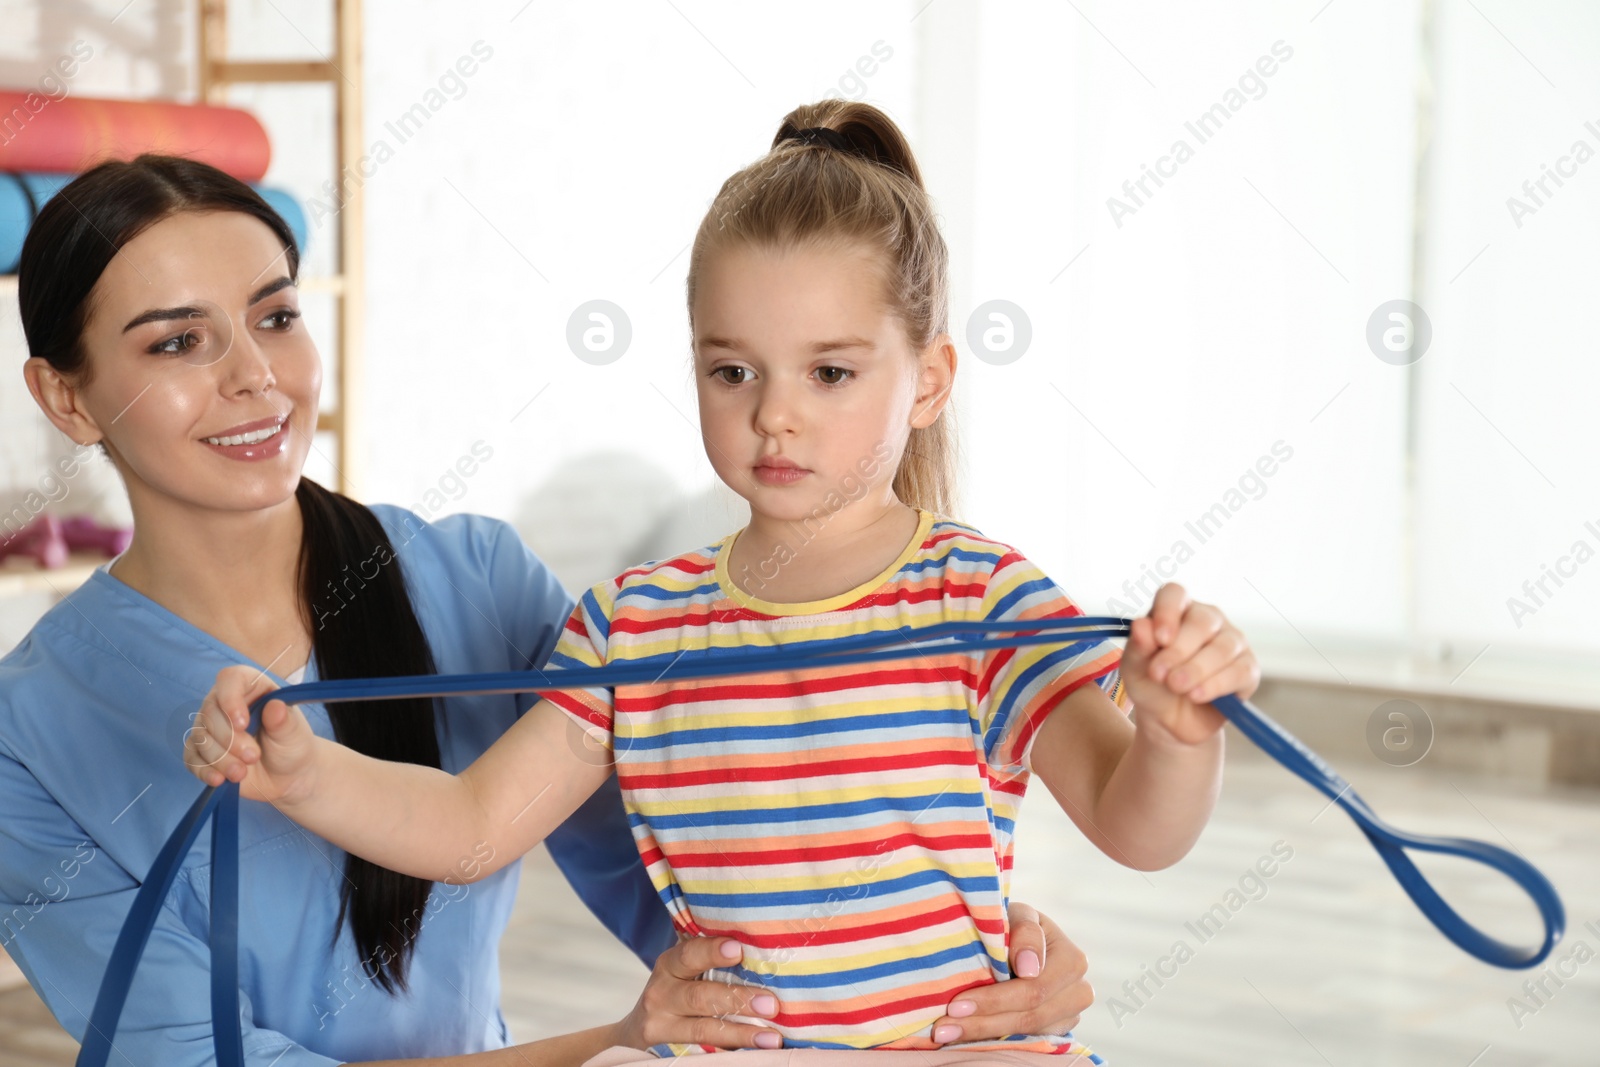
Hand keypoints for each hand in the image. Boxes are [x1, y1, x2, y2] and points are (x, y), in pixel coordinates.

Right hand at [182, 664, 320, 804]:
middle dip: (229, 739)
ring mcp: (211, 728)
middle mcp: (226, 703)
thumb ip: (284, 721)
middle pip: (209, 712)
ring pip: (200, 737)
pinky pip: (191, 758)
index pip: (230, 679)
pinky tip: (218, 780)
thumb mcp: (294, 734)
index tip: (242, 723)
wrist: (287, 776)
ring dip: (220, 758)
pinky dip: (204, 770)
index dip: (231, 699)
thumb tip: (275, 706)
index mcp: (251, 688)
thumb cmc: (292, 746)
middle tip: (253, 756)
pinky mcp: (202, 752)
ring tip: (242, 772)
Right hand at [611, 936, 782, 1050]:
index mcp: (670, 965)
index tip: (738, 949)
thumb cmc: (675, 990)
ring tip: (772, 1036)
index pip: (690, 954)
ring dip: (740, 1033)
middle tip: (771, 1004)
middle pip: (699, 996)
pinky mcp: (667, 1051)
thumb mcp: (682, 970)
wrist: (637, 1030)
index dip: (712, 951)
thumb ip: (709, 959)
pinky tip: (754, 1052)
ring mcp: (661, 1025)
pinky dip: (729, 1051)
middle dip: (737, 999)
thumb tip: (762, 950)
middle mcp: (661, 993)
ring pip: (702, 1030)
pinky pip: (701, 1051)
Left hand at [928, 901, 1092, 1045]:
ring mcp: (1070, 1014)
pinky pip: (1026, 1040)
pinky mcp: (1057, 1030)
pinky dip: (993, 1038)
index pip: (1032, 989)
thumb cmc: (1015, 924)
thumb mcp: (1018, 915)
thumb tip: (1029, 968)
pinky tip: (963, 1036)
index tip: (956, 1004)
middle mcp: (1079, 991)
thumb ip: (1025, 932)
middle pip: (1029, 1016)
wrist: (1022, 940)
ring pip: (1025, 1032)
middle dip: (982, 1021)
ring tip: (946, 1032)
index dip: (994, 999)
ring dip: (982, 1033)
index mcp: (1073, 960)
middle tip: (943, 1026)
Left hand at [1120, 583, 1259, 745]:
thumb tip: (1141, 624)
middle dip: (1179, 650)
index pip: (1175, 593)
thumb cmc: (1152, 685)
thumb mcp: (1135, 669)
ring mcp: (1231, 641)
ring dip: (1197, 669)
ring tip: (1176, 687)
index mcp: (1177, 610)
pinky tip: (1197, 695)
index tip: (1159, 639)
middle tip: (1160, 675)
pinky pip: (1239, 671)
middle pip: (1202, 621)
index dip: (1168, 612)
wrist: (1170, 721)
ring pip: (1222, 647)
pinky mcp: (1248, 668)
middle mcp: (1208, 619)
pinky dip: (1216, 684)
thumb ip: (1138, 647)